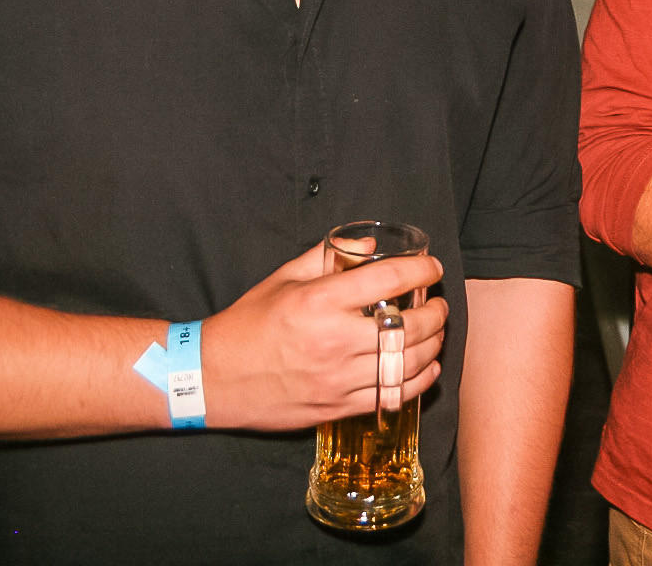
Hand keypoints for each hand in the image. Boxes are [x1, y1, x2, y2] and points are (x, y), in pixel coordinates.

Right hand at [201, 244, 446, 430]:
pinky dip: (419, 381)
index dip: (421, 270)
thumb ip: (327, 257)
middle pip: (408, 327)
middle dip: (436, 312)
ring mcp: (337, 379)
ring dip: (434, 346)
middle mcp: (333, 342)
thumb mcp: (282, 279)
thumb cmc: (247, 325)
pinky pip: (393, 396)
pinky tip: (428, 367)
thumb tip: (367, 244)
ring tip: (437, 332)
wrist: (213, 379)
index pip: (387, 279)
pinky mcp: (337, 407)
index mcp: (318, 303)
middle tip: (438, 303)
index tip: (432, 267)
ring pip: (407, 364)